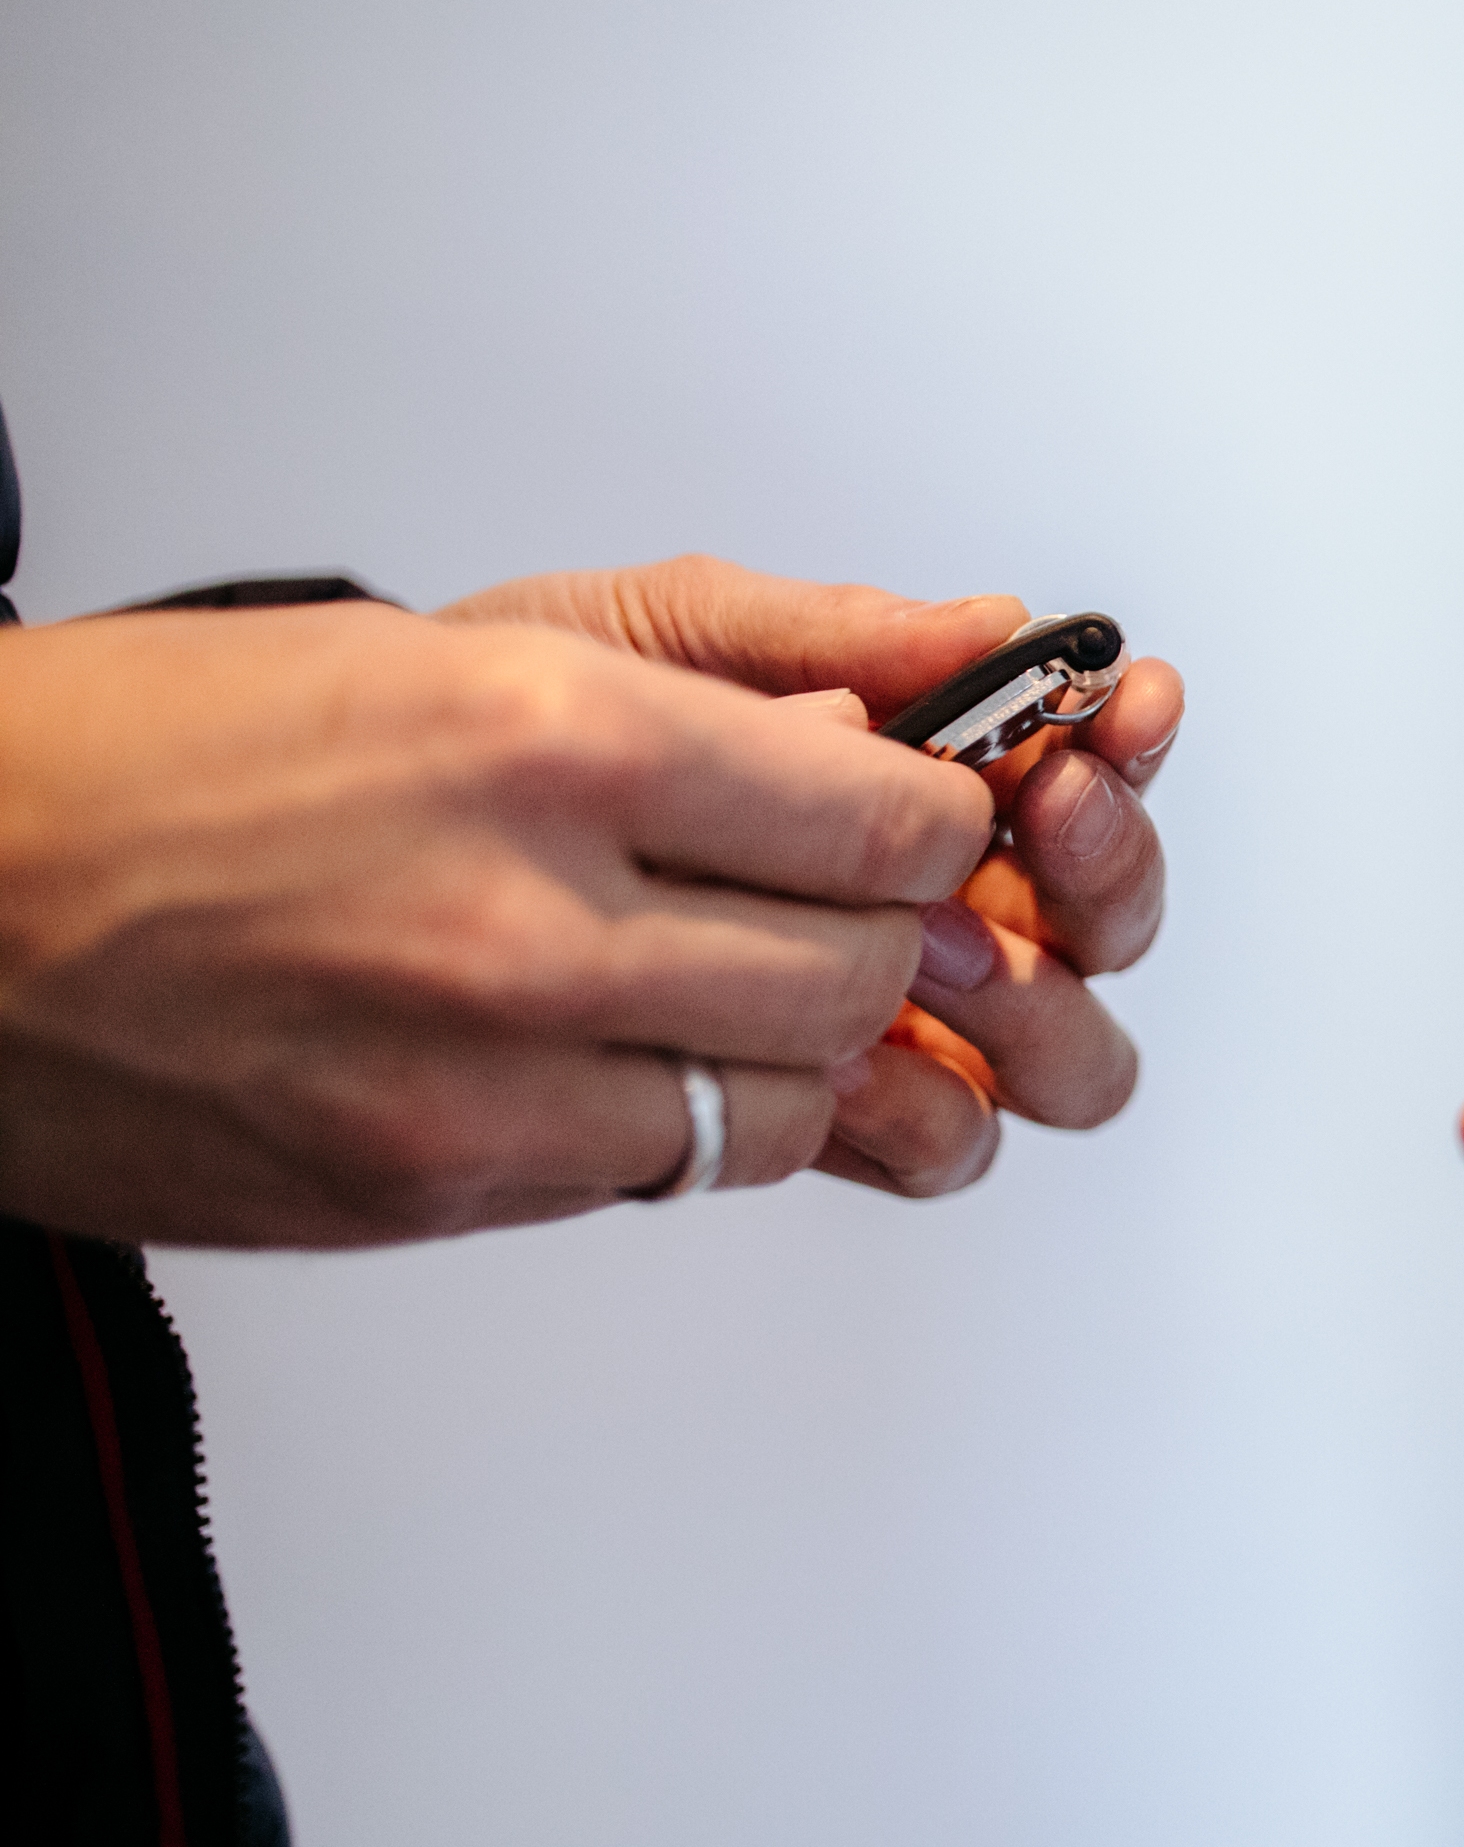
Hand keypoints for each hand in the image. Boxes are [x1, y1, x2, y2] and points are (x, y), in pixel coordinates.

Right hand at [0, 598, 990, 1245]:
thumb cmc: (149, 758)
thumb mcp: (435, 656)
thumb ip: (681, 712)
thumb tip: (862, 748)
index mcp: (549, 739)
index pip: (886, 820)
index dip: (932, 822)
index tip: (917, 815)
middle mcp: (533, 918)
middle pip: (864, 971)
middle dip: (883, 938)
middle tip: (836, 903)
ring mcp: (483, 1079)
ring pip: (782, 1101)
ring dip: (785, 1048)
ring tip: (709, 982)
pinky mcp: (432, 1190)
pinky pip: (649, 1175)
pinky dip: (665, 1122)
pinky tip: (603, 1053)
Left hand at [443, 557, 1185, 1196]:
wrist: (338, 850)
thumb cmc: (486, 736)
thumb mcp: (636, 641)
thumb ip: (816, 633)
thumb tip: (994, 622)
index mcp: (915, 782)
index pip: (1088, 768)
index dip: (1121, 743)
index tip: (1108, 707)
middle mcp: (938, 909)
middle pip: (1111, 924)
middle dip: (1102, 868)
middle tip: (1043, 810)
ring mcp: (900, 1027)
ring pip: (1066, 1054)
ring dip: (1036, 998)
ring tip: (942, 942)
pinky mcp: (832, 1122)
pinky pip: (947, 1139)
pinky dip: (928, 1101)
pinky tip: (859, 1056)